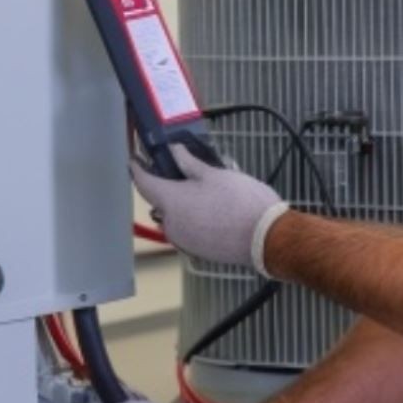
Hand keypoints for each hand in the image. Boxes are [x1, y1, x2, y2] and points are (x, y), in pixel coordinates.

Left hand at [131, 143, 288, 273]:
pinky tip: (217, 210)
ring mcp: (184, 241)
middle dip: (171, 187)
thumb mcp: (215, 174)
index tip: (135, 161)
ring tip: (210, 192)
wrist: (267, 238)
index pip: (143, 182)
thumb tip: (175, 151)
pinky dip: (196, 219)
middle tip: (188, 173)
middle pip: (162, 201)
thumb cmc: (241, 202)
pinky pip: (190, 230)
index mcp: (171, 201)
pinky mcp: (199, 251)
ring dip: (186, 204)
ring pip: (177, 217)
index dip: (138, 169)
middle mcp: (171, 224)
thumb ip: (189, 163)